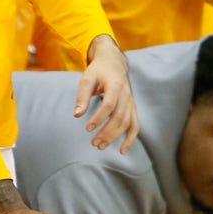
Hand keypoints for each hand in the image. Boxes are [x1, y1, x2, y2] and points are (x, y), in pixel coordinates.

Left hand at [75, 35, 138, 153]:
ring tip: (100, 146)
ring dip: (114, 137)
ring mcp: (131, 102)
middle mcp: (126, 94)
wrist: (114, 63)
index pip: (109, 105)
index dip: (99, 118)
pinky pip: (135, 125)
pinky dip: (131, 139)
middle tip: (93, 143)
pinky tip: (123, 150)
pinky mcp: (132, 107)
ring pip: (127, 123)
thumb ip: (82, 96)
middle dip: (107, 132)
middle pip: (119, 117)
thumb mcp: (86, 78)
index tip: (87, 129)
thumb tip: (77, 115)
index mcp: (115, 85)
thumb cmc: (98, 71)